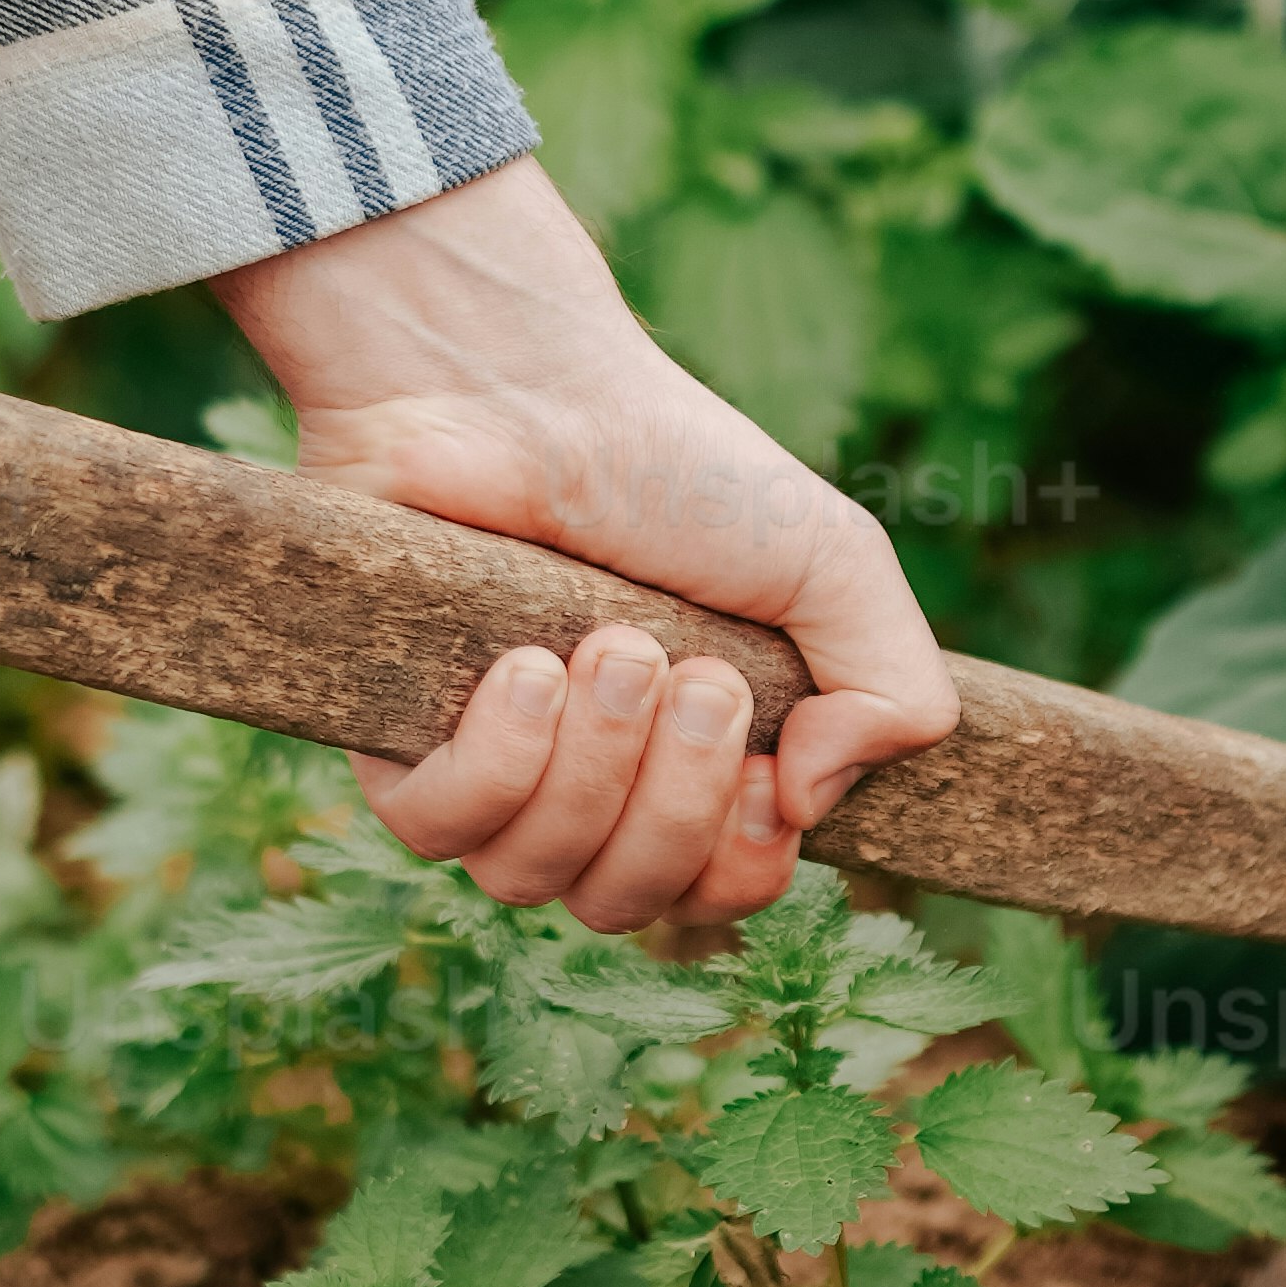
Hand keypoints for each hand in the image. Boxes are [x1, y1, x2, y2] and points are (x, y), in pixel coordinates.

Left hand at [219, 159, 951, 933]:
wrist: (519, 383)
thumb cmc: (674, 466)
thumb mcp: (832, 560)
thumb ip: (892, 690)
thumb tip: (816, 802)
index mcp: (689, 759)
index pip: (719, 894)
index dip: (746, 864)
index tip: (767, 770)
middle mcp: (587, 784)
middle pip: (629, 902)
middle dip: (677, 799)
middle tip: (689, 671)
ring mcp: (488, 769)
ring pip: (533, 878)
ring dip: (593, 765)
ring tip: (606, 642)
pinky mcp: (394, 743)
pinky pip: (438, 833)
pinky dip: (501, 760)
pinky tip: (521, 666)